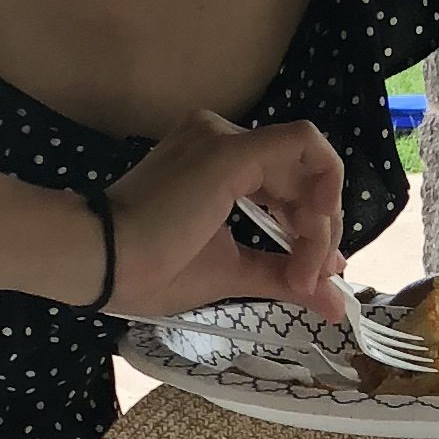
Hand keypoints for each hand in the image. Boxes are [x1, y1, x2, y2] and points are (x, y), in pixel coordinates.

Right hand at [93, 115, 349, 322]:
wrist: (106, 263)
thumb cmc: (153, 269)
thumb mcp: (233, 271)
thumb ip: (283, 276)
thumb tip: (333, 303)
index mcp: (216, 161)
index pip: (284, 182)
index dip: (312, 225)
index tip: (312, 273)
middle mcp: (221, 136)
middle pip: (302, 171)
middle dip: (322, 227)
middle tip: (315, 276)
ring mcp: (226, 137)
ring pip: (309, 161)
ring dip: (322, 219)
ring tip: (306, 267)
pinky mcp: (232, 148)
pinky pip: (306, 151)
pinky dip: (322, 193)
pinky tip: (312, 235)